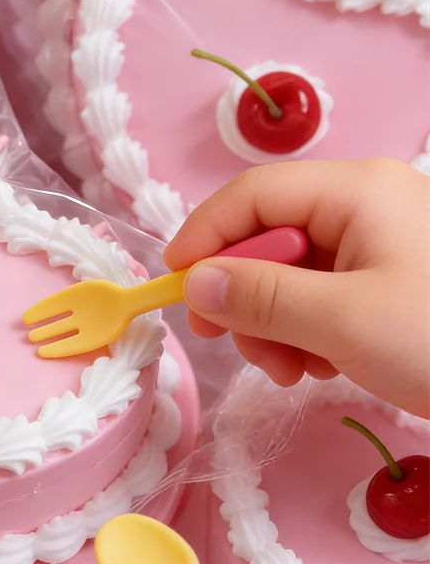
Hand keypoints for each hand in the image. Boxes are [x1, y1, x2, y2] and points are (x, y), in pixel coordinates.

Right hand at [164, 159, 429, 417]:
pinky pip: (321, 296)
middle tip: (234, 347)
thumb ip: (260, 298)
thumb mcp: (343, 322)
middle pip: (268, 237)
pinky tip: (320, 367)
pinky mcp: (390, 281)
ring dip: (273, 325)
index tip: (174, 288)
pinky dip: (305, 332)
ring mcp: (380, 244)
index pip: (251, 195)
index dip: (203, 237)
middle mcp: (365, 206)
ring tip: (293, 371)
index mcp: (356, 192)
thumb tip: (193, 283)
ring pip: (289, 274)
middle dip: (245, 297)